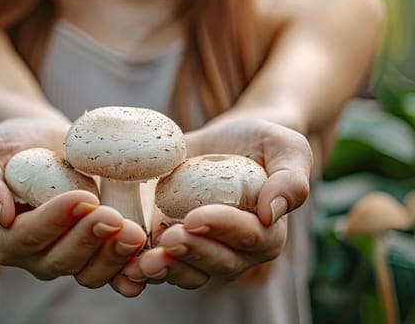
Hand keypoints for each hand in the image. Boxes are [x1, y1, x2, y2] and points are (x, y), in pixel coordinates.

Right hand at [0, 118, 147, 288]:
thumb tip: (0, 213)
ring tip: (135, 233)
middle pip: (62, 259)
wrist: (40, 141)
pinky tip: (148, 260)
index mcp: (4, 238)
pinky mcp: (97, 253)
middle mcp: (35, 257)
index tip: (82, 198)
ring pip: (90, 271)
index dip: (55, 221)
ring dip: (114, 256)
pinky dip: (130, 271)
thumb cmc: (7, 146)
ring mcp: (69, 258)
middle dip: (89, 240)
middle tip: (113, 217)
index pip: (28, 237)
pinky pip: (114, 272)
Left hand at [121, 118, 311, 288]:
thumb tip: (272, 211)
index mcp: (267, 233)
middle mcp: (236, 252)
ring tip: (143, 261)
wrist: (226, 140)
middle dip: (191, 252)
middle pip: (217, 262)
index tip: (196, 216)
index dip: (222, 229)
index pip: (249, 238)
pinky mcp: (171, 248)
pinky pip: (159, 268)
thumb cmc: (263, 142)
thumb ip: (290, 179)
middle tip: (168, 238)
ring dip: (165, 270)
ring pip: (186, 273)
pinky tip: (124, 270)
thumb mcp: (286, 147)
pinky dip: (140, 273)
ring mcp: (201, 253)